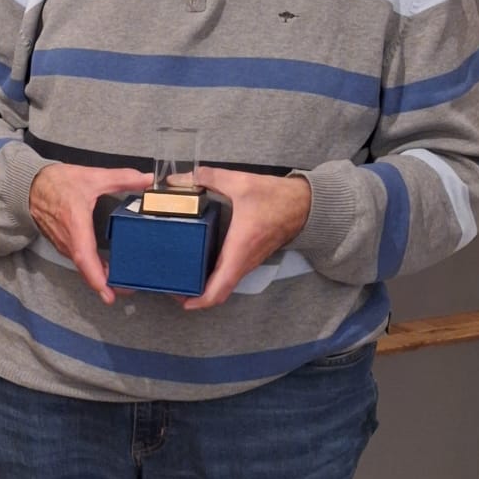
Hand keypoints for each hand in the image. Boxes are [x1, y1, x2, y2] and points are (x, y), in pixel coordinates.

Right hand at [29, 162, 152, 302]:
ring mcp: (64, 243)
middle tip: (127, 291)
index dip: (96, 277)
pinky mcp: (63, 244)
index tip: (107, 294)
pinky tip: (108, 269)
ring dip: (100, 277)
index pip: (84, 256)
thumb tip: (147, 179)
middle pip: (86, 268)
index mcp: (76, 223)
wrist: (32, 185)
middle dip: (104, 284)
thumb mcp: (93, 177)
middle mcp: (68, 239)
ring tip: (122, 283)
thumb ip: (122, 178)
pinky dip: (92, 269)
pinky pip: (79, 260)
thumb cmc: (58, 183)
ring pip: (83, 266)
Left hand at [183, 168, 310, 310]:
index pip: (219, 289)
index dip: (199, 301)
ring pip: (225, 283)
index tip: (181, 300)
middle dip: (195, 295)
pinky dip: (215, 275)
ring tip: (181, 275)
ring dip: (205, 286)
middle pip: (218, 291)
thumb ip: (208, 177)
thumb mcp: (240, 183)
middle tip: (172, 286)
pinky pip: (231, 272)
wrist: (306, 203)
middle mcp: (244, 261)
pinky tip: (199, 261)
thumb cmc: (277, 197)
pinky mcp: (251, 255)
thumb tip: (179, 178)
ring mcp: (249, 260)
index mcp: (239, 250)